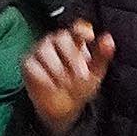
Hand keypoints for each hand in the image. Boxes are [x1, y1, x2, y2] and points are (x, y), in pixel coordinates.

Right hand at [22, 21, 113, 135]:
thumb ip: (102, 55)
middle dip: (73, 58)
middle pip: (62, 38)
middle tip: (82, 75)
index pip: (77, 28)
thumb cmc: (79, 84)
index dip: (82, 29)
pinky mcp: (28, 64)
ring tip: (66, 83)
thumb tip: (108, 40)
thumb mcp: (95, 72)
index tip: (90, 36)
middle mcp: (55, 41)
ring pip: (45, 51)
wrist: (64, 107)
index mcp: (74, 40)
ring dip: (58, 70)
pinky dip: (44, 78)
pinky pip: (34, 67)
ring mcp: (40, 51)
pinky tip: (52, 86)